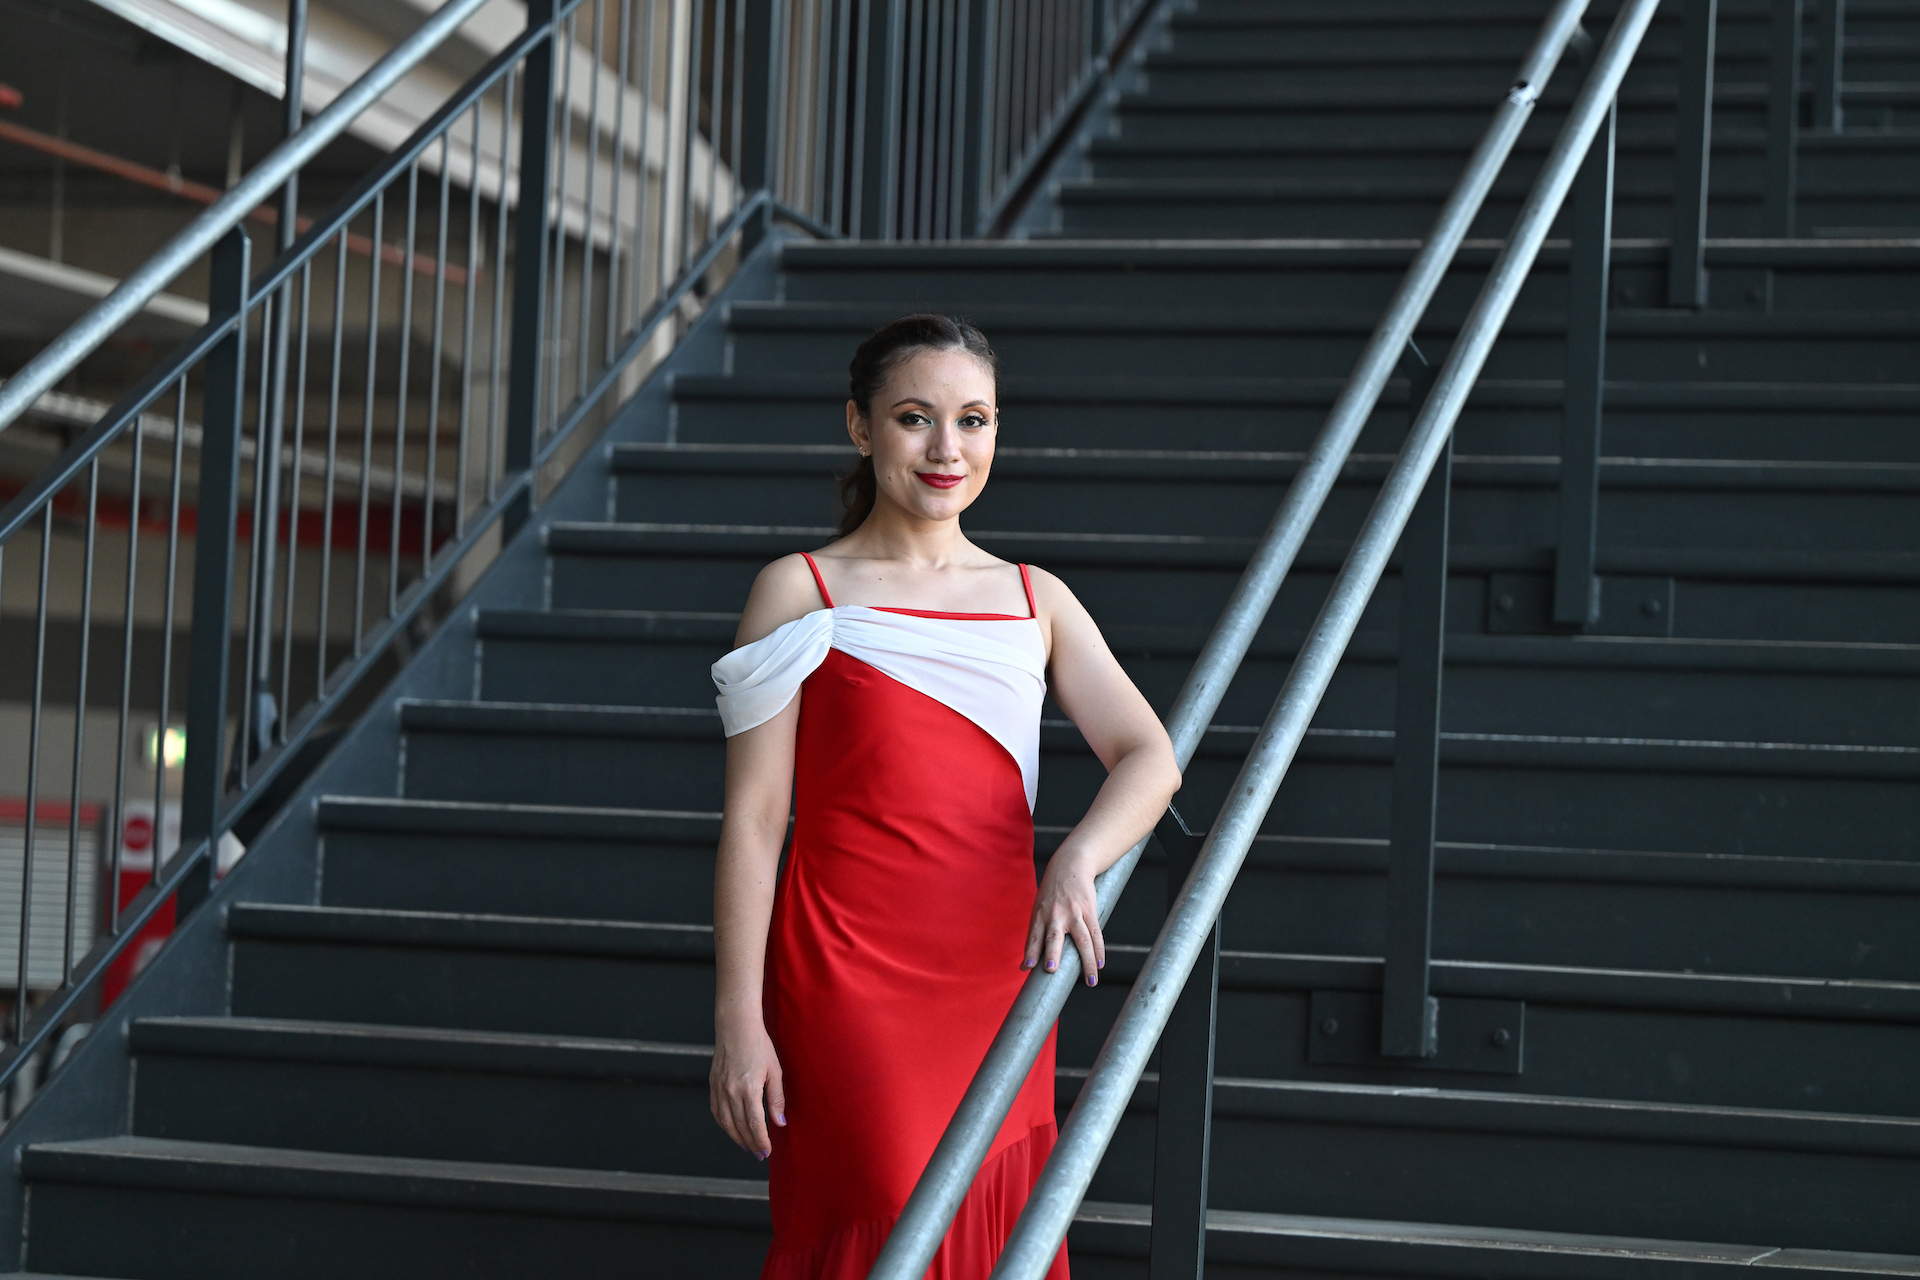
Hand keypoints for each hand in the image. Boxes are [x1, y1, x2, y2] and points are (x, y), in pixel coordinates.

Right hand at [710, 1015, 785, 1159]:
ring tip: (747, 1146)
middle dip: (751, 1143)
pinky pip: (716, 1111)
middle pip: (740, 1127)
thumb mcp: (775, 1071)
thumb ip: (777, 1098)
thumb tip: (780, 1123)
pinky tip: (732, 1129)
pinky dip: (724, 1124)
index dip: (761, 1141)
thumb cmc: (759, 1045)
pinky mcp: (713, 1084)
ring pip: (726, 1122)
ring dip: (736, 1138)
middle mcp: (731, 1091)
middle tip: (759, 1154)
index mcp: (748, 1088)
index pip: (755, 1124)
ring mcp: (719, 1088)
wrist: (736, 1026)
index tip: (767, 1151)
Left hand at [1023, 846, 1104, 984]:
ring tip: (1090, 981)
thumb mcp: (1039, 909)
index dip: (1030, 952)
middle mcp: (1055, 915)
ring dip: (1087, 961)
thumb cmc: (1051, 893)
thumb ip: (1036, 935)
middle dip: (1053, 952)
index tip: (1027, 967)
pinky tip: (1100, 963)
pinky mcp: (1089, 910)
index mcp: (1040, 916)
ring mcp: (1074, 913)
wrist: (1070, 865)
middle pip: (1054, 937)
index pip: (1034, 937)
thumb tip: (1027, 965)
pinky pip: (1096, 934)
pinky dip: (1099, 950)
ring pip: (1082, 940)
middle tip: (1051, 968)